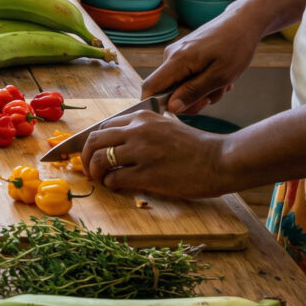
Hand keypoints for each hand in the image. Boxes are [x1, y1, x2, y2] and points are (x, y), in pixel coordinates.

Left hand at [81, 111, 229, 198]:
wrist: (221, 160)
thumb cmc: (197, 147)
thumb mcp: (166, 127)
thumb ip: (142, 131)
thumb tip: (120, 144)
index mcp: (141, 118)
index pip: (103, 127)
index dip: (92, 142)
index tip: (91, 153)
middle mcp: (137, 131)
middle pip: (94, 141)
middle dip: (85, 156)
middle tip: (88, 168)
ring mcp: (141, 152)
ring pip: (99, 159)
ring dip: (95, 172)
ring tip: (100, 179)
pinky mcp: (147, 174)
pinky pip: (115, 178)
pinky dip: (110, 184)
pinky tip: (116, 186)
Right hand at [140, 6, 264, 113]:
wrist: (243, 22)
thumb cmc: (235, 47)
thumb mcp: (220, 76)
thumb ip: (193, 92)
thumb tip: (171, 108)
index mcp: (176, 60)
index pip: (150, 87)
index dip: (155, 105)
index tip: (178, 113)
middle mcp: (171, 56)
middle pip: (167, 90)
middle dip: (189, 99)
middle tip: (213, 98)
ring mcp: (177, 54)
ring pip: (180, 84)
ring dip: (201, 91)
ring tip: (222, 84)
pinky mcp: (184, 54)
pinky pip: (186, 76)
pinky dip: (202, 81)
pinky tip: (219, 77)